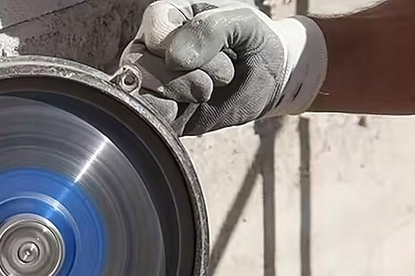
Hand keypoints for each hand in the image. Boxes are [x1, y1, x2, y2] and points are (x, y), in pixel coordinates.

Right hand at [120, 0, 326, 134]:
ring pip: (141, 92)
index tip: (216, 49)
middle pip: (142, 62)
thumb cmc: (255, 43)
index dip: (182, 42)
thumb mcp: (244, 23)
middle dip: (185, 72)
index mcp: (170, 18)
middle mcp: (154, 50)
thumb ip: (211, 29)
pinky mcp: (164, 114)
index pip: (155, 26)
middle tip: (221, 76)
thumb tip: (173, 58)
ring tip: (208, 91)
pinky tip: (194, 107)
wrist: (272, 80)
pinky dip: (170, 115)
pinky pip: (150, 118)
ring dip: (179, 92)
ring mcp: (156, 84)